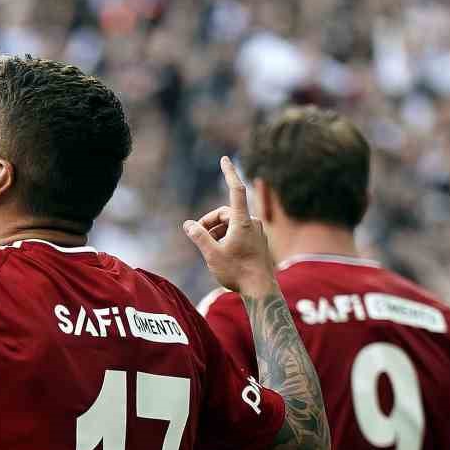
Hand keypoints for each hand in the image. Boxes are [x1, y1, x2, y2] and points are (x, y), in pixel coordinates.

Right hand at [183, 156, 278, 296]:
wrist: (261, 290)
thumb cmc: (237, 272)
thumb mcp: (212, 255)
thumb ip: (199, 237)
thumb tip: (188, 224)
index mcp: (242, 222)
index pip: (236, 190)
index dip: (229, 173)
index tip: (224, 159)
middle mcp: (252, 223)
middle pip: (225, 213)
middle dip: (209, 222)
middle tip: (197, 237)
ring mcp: (257, 232)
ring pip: (231, 224)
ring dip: (217, 232)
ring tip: (209, 250)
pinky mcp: (258, 241)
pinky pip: (239, 232)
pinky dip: (226, 237)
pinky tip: (221, 254)